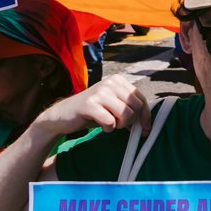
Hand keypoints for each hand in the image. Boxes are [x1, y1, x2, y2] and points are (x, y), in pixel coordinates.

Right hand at [32, 74, 147, 137]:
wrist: (62, 116)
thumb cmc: (92, 112)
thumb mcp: (113, 107)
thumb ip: (130, 109)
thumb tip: (147, 125)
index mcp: (118, 80)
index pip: (141, 98)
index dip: (146, 116)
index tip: (146, 129)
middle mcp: (110, 83)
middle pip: (136, 107)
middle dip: (130, 121)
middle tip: (118, 125)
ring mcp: (99, 92)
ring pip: (126, 114)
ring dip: (119, 125)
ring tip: (109, 123)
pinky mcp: (89, 104)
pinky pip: (110, 122)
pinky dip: (108, 128)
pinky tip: (100, 125)